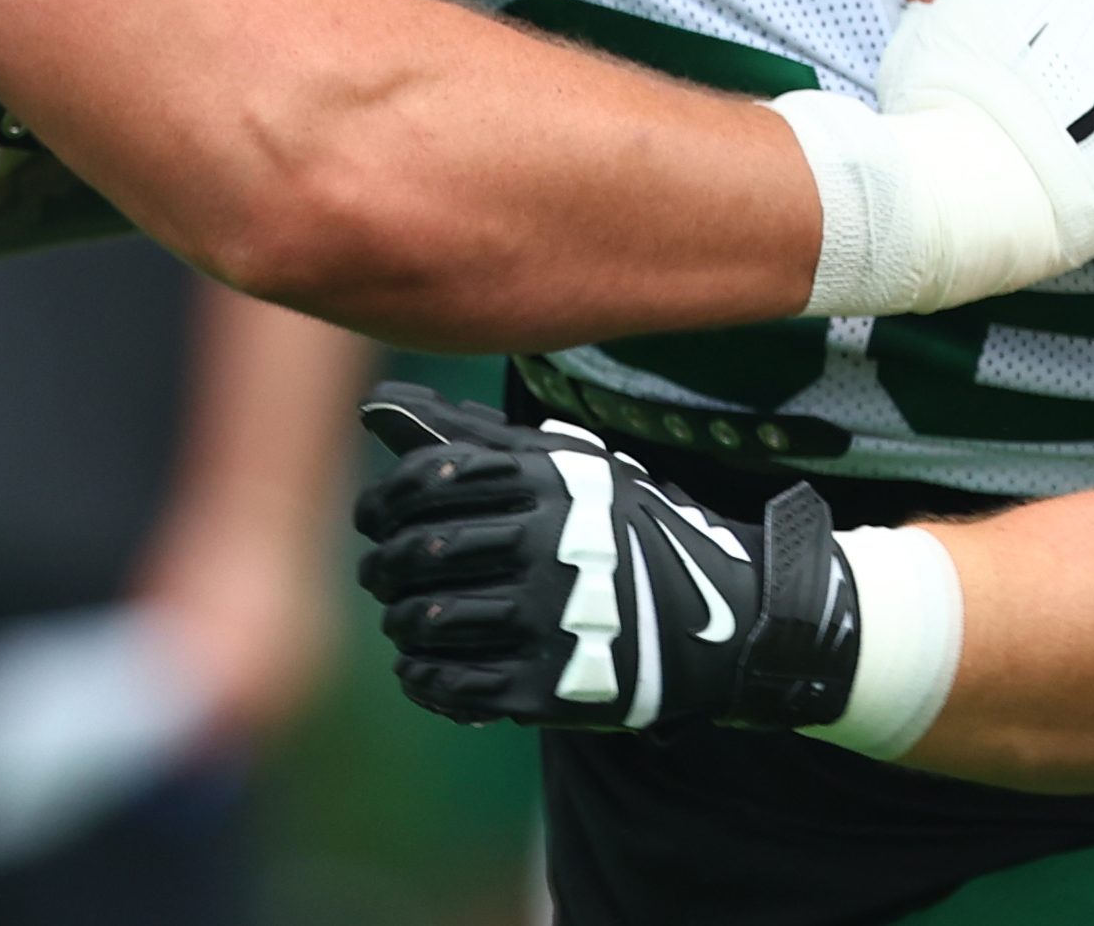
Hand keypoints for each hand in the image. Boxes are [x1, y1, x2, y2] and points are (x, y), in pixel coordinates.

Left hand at [353, 382, 856, 732]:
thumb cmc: (622, 528)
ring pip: (428, 621)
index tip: (374, 520)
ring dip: (401, 623)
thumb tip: (376, 408)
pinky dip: (423, 678)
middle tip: (381, 575)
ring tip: (406, 620)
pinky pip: (453, 684)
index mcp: (547, 482)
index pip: (426, 484)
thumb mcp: (564, 465)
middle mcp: (547, 544)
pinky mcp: (552, 685)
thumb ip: (469, 437)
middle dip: (383, 568)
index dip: (381, 505)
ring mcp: (550, 618)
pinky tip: (424, 667)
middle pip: (418, 554)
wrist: (719, 617)